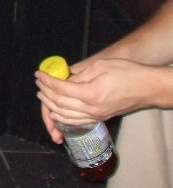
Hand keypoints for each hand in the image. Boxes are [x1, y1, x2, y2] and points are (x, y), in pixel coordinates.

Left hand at [35, 57, 159, 125]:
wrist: (148, 88)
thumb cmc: (127, 73)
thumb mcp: (100, 66)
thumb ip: (79, 73)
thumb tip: (63, 77)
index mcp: (90, 94)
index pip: (59, 89)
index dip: (46, 81)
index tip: (38, 74)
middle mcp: (91, 108)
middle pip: (59, 103)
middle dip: (45, 92)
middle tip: (39, 83)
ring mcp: (96, 116)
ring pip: (65, 115)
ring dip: (50, 106)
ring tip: (42, 95)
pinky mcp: (100, 118)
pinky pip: (76, 121)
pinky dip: (63, 118)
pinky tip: (56, 113)